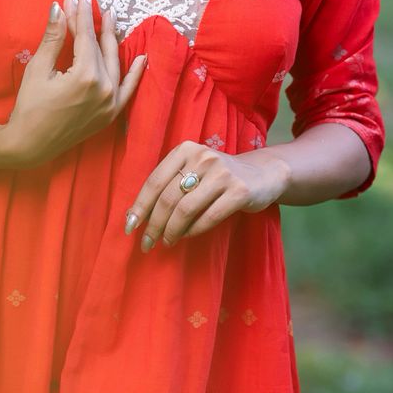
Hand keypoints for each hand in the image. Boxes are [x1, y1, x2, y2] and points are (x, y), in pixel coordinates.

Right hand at [2, 0, 147, 167]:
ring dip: (112, 41)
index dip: (81, 15)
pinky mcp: (110, 113)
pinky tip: (141, 58)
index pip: (85, 37)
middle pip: (100, 48)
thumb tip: (59, 7)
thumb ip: (53, 38)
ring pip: (114, 63)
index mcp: (86, 75)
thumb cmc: (29, 106)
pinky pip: (128, 90)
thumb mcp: (39, 69)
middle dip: (94, 24)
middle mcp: (104, 88)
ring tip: (111, 20)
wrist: (30, 144)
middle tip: (90, 2)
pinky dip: (135, 74)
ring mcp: (110, 102)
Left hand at [124, 140, 291, 249]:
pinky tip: (186, 236)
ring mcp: (222, 173)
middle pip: (168, 198)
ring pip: (186, 209)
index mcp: (185, 149)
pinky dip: (193, 231)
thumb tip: (137, 216)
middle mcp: (202, 157)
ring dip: (172, 231)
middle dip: (154, 224)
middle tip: (147, 242)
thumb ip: (170, 185)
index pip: (155, 181)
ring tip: (167, 242)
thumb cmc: (219, 177)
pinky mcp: (240, 191)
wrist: (263, 174)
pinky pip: (209, 217)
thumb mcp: (193, 171)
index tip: (129, 227)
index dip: (140, 206)